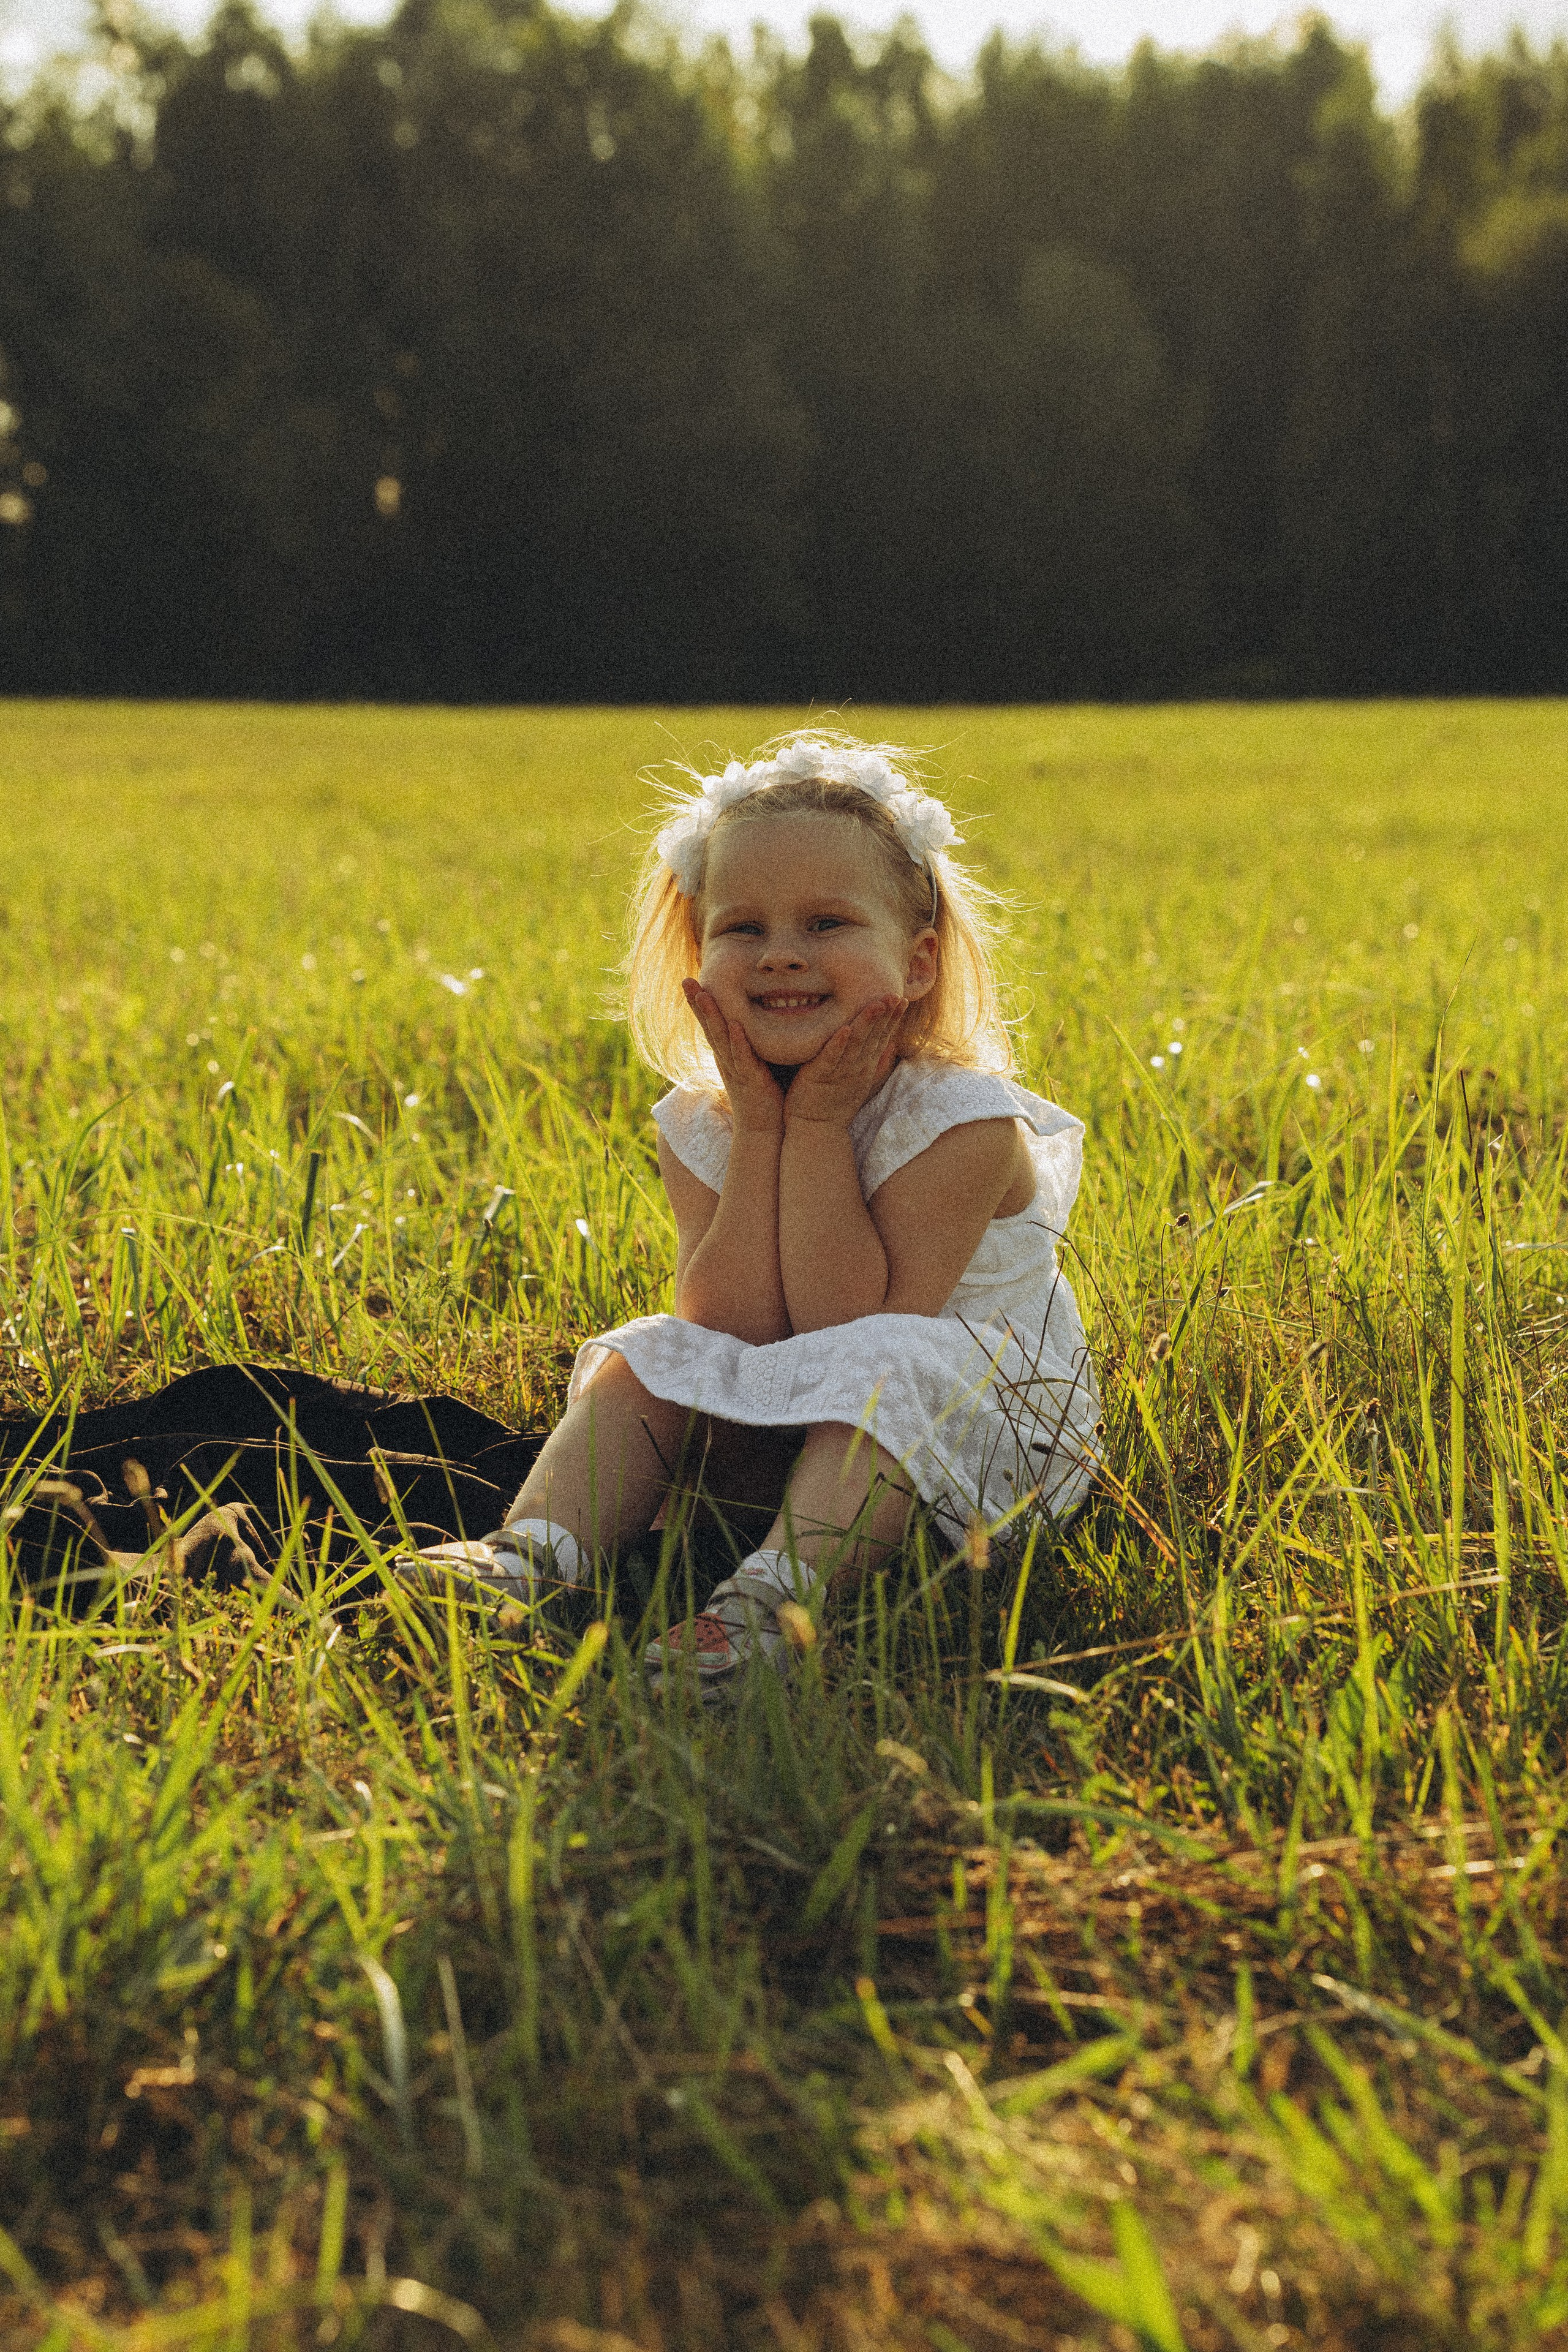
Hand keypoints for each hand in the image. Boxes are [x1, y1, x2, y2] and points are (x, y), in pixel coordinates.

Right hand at [683, 979, 785, 1136]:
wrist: (765, 1128)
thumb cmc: (765, 1092)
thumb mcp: (756, 1061)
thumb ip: (754, 1041)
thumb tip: (763, 1016)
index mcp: (727, 1052)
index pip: (711, 1022)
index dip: (699, 1002)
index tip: (691, 979)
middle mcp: (726, 1058)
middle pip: (708, 1026)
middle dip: (697, 1003)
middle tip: (686, 980)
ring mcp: (736, 1069)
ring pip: (720, 1039)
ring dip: (711, 1016)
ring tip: (703, 994)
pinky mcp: (750, 1081)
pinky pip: (742, 1058)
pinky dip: (737, 1042)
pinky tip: (734, 1026)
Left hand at [783, 997, 904, 1129]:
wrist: (817, 1129)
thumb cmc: (836, 1104)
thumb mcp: (862, 1082)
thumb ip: (878, 1063)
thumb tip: (893, 1044)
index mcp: (865, 1066)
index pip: (882, 1037)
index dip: (893, 1019)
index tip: (902, 998)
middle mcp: (857, 1067)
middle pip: (874, 1037)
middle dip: (885, 1016)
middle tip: (894, 994)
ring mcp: (840, 1072)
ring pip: (855, 1044)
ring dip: (866, 1023)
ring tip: (875, 1004)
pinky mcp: (820, 1076)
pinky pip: (831, 1058)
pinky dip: (838, 1043)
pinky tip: (845, 1029)